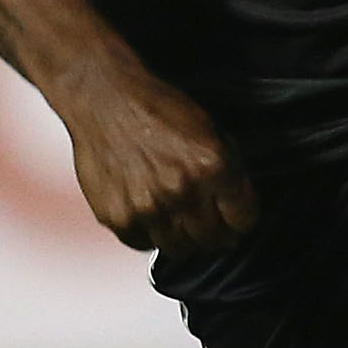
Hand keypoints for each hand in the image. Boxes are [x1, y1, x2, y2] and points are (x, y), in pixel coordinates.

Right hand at [55, 62, 258, 258]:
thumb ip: (228, 169)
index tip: (236, 221)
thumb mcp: (209, 129)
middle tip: (210, 225)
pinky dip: (150, 234)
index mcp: (213, 166)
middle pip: (213, 240)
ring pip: (179, 249)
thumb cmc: (155, 108)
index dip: (242, 221)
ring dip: (183, 238)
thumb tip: (238, 205)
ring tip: (177, 218)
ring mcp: (148, 208)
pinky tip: (150, 213)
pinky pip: (144, 244)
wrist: (104, 98)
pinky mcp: (118, 218)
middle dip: (216, 234)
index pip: (243, 220)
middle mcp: (182, 191)